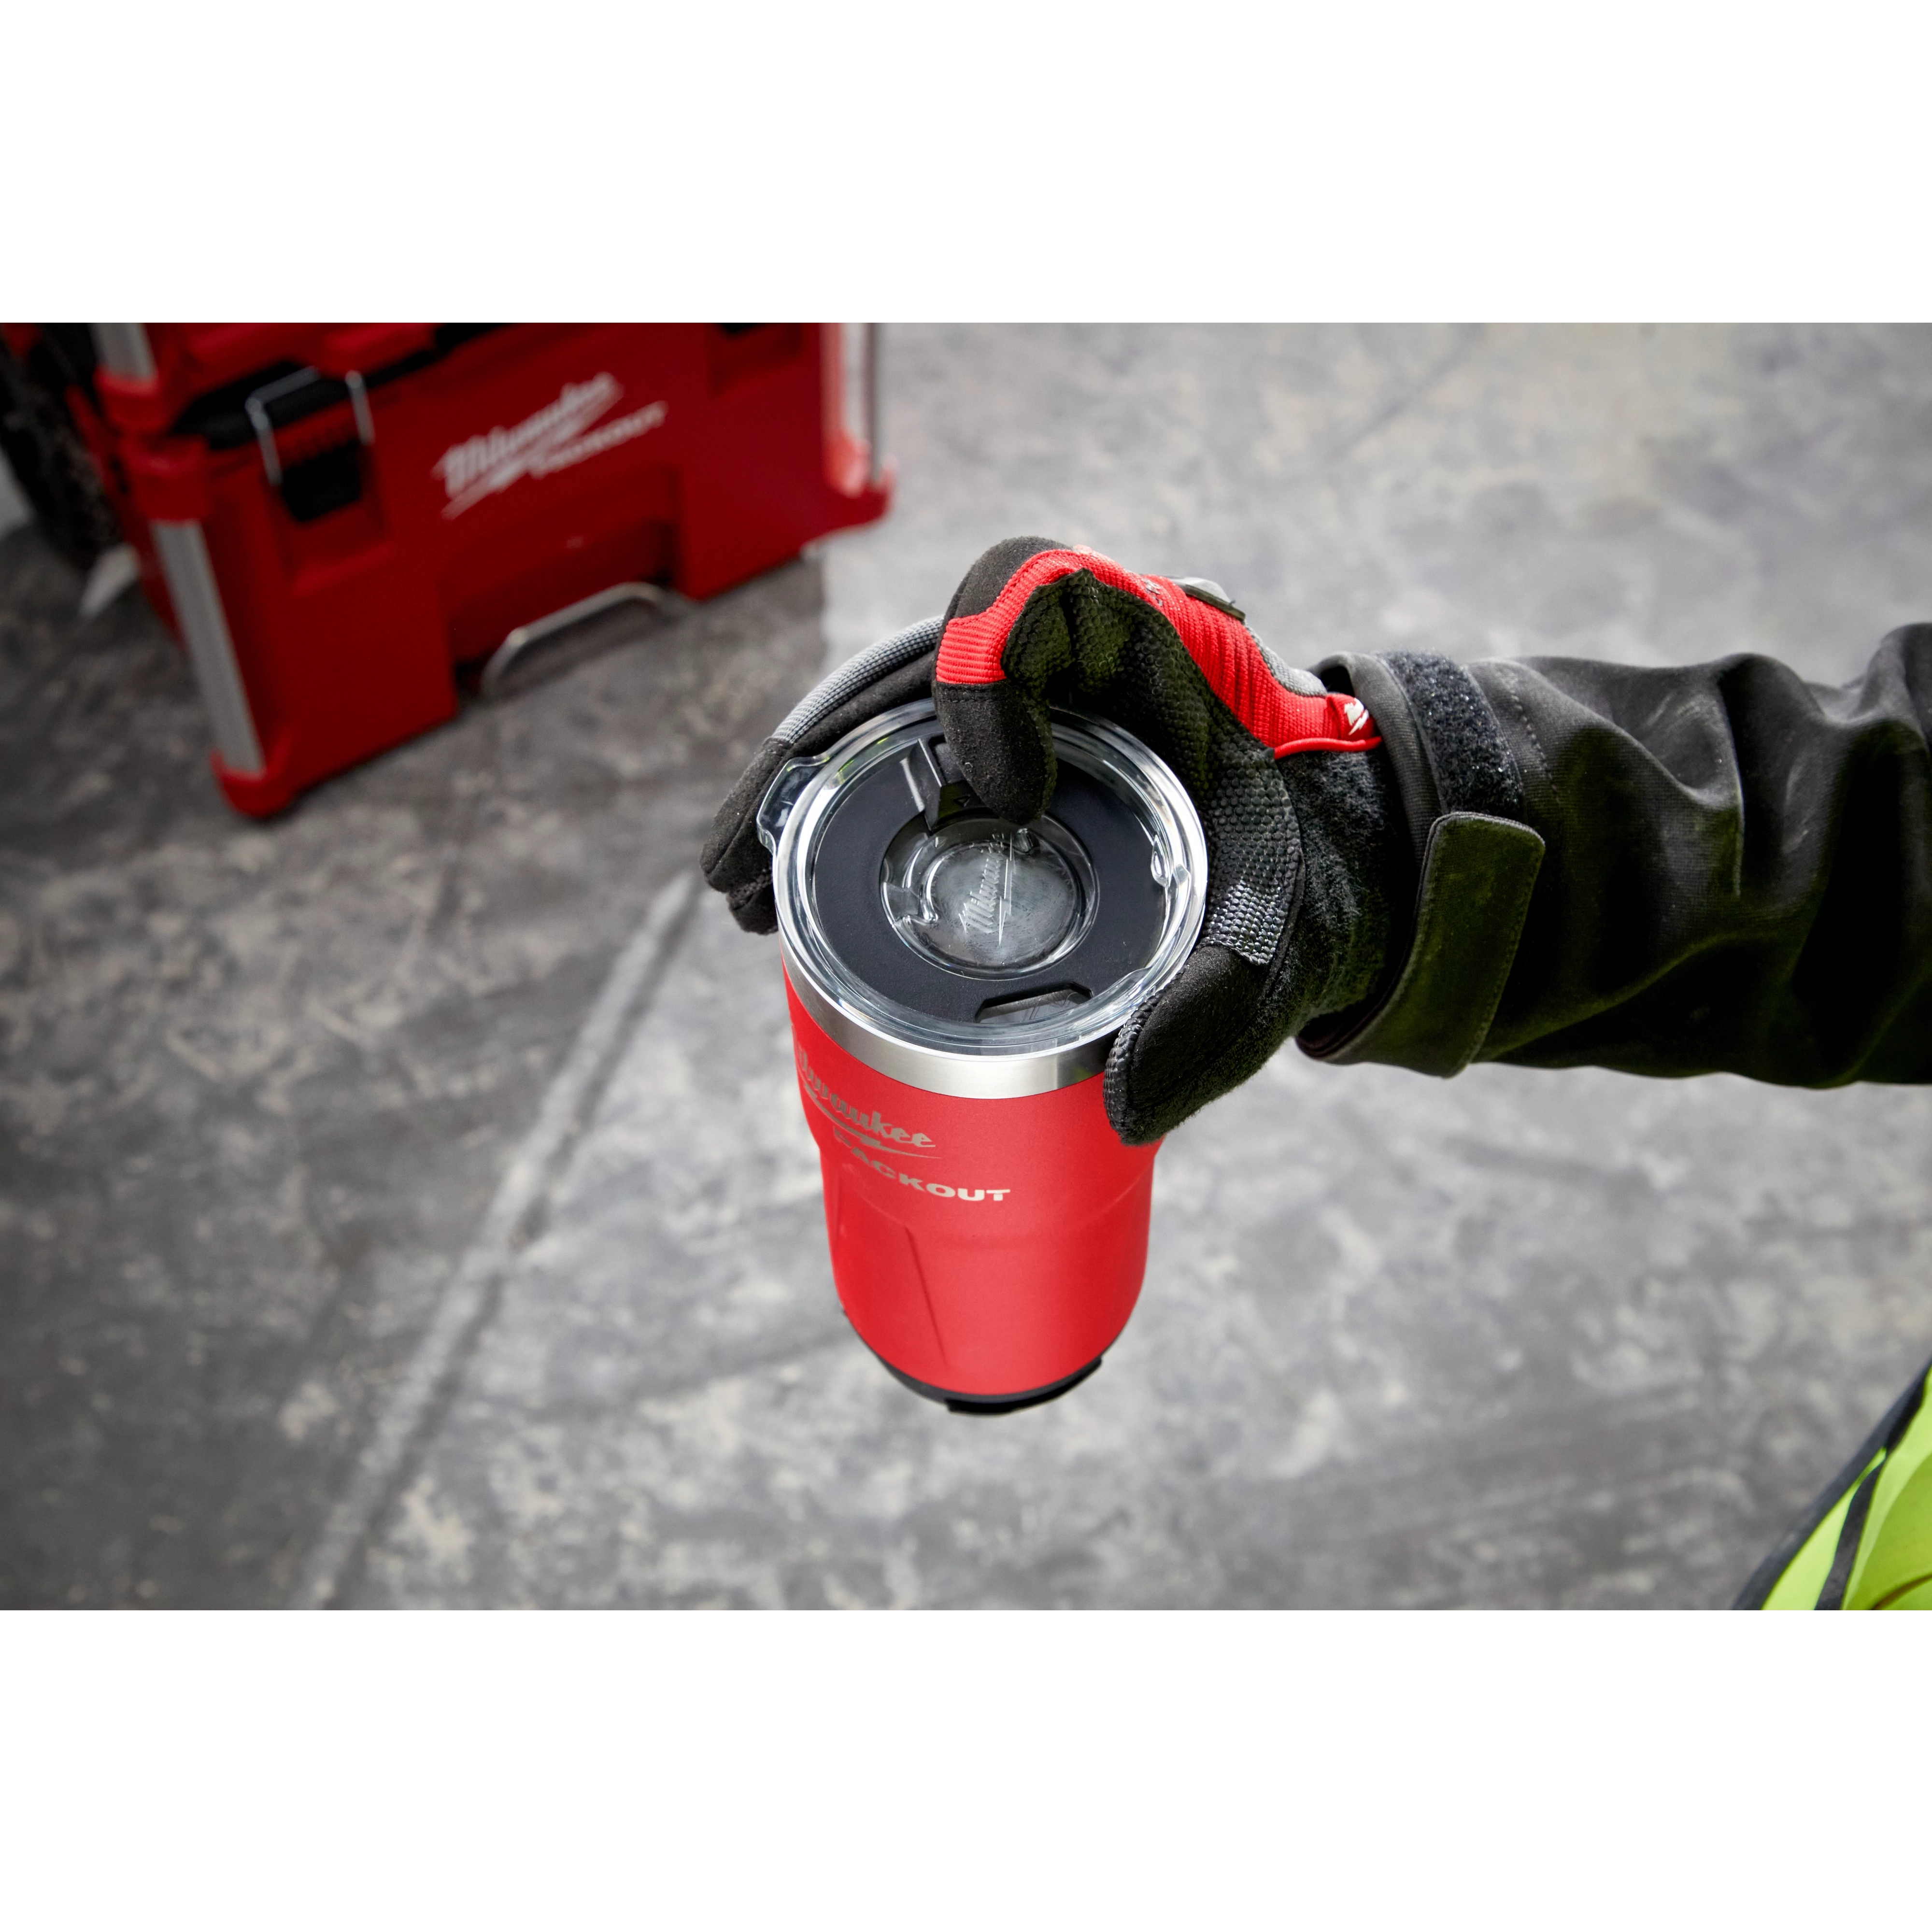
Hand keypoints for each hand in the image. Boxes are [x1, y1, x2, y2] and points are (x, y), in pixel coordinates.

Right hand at [703, 537, 1403, 1141]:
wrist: (1325, 861)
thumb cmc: (1304, 876)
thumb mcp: (1284, 936)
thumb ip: (1227, 1010)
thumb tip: (1127, 1108)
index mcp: (1150, 646)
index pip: (1033, 600)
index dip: (988, 680)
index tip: (1009, 804)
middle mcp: (1063, 657)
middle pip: (908, 663)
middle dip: (814, 764)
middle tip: (753, 876)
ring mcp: (1017, 705)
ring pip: (875, 713)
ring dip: (796, 795)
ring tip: (741, 895)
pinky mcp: (991, 755)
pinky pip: (887, 761)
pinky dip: (823, 819)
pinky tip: (775, 896)